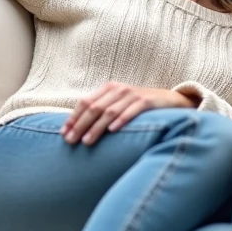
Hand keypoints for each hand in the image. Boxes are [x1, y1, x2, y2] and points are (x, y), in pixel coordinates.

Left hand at [62, 82, 195, 144]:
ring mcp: (132, 95)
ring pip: (109, 112)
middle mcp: (118, 89)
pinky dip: (120, 120)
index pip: (85, 102)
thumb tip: (77, 129)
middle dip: (80, 125)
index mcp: (108, 88)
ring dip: (96, 128)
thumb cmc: (138, 106)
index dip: (73, 117)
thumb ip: (101, 111)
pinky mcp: (146, 101)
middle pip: (94, 108)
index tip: (63, 133)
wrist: (168, 100)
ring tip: (87, 141)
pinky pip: (131, 111)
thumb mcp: (118, 104)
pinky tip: (113, 131)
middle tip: (71, 141)